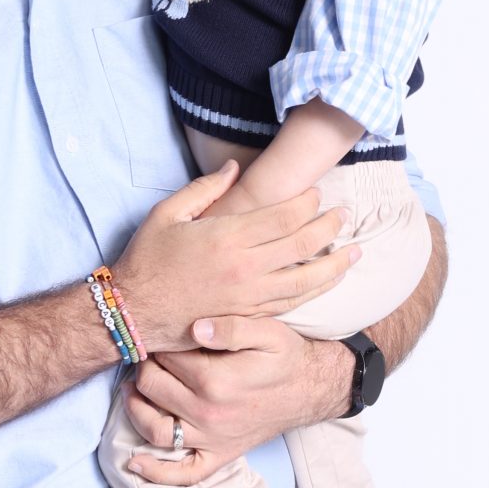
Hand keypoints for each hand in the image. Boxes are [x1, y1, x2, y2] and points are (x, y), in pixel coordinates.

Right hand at [111, 165, 355, 356]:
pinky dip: (314, 292)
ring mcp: (248, 297)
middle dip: (329, 228)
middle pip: (302, 246)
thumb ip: (204, 189)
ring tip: (355, 253)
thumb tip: (235, 169)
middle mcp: (244, 268)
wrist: (133, 312)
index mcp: (227, 237)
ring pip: (306, 280)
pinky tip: (328, 282)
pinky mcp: (247, 318)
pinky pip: (290, 304)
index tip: (317, 195)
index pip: (283, 217)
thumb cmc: (146, 260)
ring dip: (335, 265)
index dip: (307, 204)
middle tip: (344, 216)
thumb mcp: (167, 214)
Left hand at [121, 316, 354, 482]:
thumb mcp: (267, 331)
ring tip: (132, 391)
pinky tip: (134, 462)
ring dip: (134, 409)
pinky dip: (156, 473)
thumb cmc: (286, 358)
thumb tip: (195, 328)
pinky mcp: (219, 456)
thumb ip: (230, 326)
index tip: (163, 333)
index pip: (165, 358)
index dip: (160, 342)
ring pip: (155, 429)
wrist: (310, 390)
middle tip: (149, 355)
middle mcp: (208, 413)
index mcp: (216, 380)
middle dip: (144, 368)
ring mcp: (211, 439)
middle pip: (152, 388)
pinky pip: (183, 474)